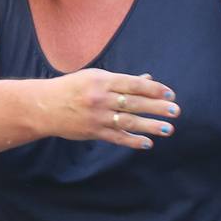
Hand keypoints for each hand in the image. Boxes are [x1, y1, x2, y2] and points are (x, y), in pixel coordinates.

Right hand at [45, 69, 178, 149]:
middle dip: (157, 107)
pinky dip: (132, 140)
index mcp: (102, 80)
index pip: (133, 84)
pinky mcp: (93, 132)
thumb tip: (148, 80)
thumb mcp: (95, 77)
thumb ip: (122, 80)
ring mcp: (97, 116)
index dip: (153, 89)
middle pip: (134, 103)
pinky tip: (147, 143)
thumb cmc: (72, 88)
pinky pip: (116, 137)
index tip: (170, 94)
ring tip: (168, 128)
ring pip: (128, 121)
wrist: (44, 106)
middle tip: (176, 111)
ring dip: (150, 126)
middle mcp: (100, 98)